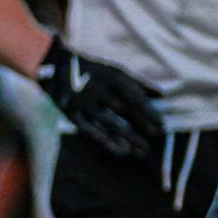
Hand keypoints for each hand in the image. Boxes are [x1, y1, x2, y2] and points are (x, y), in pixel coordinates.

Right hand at [37, 37, 162, 158]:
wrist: (54, 66)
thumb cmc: (94, 71)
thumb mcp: (115, 72)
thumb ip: (138, 83)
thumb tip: (162, 96)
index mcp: (110, 76)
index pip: (134, 96)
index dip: (148, 111)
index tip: (162, 124)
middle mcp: (97, 89)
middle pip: (123, 110)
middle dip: (142, 123)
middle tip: (158, 136)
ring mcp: (83, 102)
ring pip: (109, 123)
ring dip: (128, 137)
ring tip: (143, 149)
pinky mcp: (71, 114)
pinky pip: (91, 131)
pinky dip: (107, 141)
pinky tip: (122, 151)